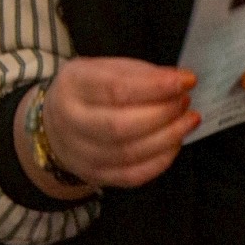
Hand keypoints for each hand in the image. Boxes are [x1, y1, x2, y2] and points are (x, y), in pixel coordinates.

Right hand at [37, 58, 198, 188]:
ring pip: (128, 153)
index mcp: (73, 85)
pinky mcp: (94, 175)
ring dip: (168, 137)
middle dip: (164, 113)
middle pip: (120, 125)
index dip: (157, 87)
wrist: (56, 124)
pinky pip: (131, 176)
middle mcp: (70, 121)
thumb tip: (180, 81)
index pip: (116, 89)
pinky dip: (160, 161)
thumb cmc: (93, 90)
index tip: (188, 80)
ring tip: (188, 120)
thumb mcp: (110, 68)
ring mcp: (79, 153)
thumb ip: (143, 74)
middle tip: (185, 102)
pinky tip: (175, 143)